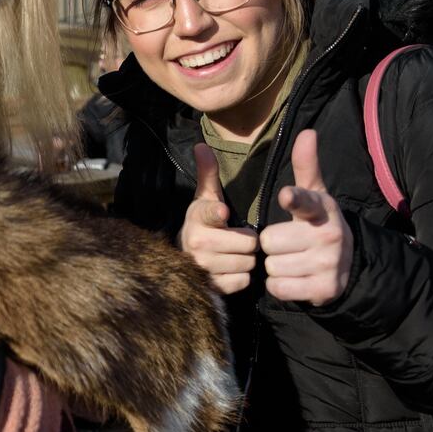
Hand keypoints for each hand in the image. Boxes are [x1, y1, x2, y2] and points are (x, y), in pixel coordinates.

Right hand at [179, 144, 258, 294]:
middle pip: (247, 244)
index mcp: (197, 218)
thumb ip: (208, 173)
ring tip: (235, 255)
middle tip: (238, 241)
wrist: (184, 259)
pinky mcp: (210, 287)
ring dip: (246, 261)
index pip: (210, 213)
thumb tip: (201, 145)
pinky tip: (231, 271)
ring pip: (247, 264)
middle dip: (248, 243)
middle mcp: (196, 243)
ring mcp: (202, 267)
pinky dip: (241, 278)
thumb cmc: (204, 224)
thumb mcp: (206, 198)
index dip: (217, 214)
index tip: (223, 214)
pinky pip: (242, 282)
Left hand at [258, 130, 352, 304]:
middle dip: (272, 245)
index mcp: (322, 209)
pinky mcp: (324, 290)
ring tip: (293, 260)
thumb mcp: (315, 195)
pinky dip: (280, 286)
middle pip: (269, 241)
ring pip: (272, 267)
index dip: (294, 199)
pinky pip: (279, 288)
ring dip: (276, 266)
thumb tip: (308, 132)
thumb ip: (306, 166)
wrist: (347, 263)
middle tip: (288, 244)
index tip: (286, 196)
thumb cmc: (318, 223)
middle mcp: (329, 236)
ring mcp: (328, 264)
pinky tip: (295, 278)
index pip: (306, 202)